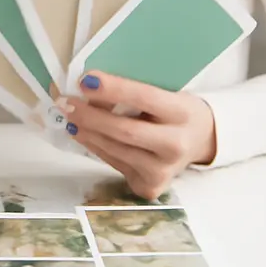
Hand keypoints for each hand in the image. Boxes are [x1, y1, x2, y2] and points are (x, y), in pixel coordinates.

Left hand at [59, 72, 216, 199]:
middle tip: (65, 102)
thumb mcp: (164, 93)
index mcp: (183, 113)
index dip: (113, 89)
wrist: (201, 140)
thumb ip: (133, 92)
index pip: (145, 97)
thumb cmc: (174, 109)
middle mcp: (177, 146)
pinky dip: (96, 146)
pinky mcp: (150, 187)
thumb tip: (87, 87)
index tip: (84, 79)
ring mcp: (164, 172)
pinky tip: (85, 134)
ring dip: (87, 132)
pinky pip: (114, 164)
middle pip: (126, 130)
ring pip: (116, 150)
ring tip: (70, 117)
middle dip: (90, 116)